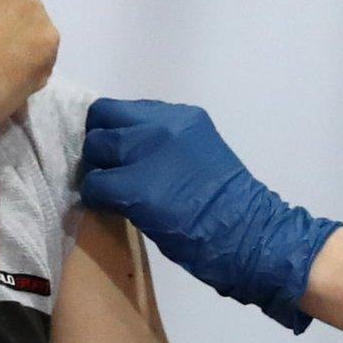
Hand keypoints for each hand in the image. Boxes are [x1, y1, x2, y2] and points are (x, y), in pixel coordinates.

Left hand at [80, 99, 340, 332]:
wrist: (247, 234)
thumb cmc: (230, 204)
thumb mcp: (198, 153)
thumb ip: (166, 143)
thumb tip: (130, 150)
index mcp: (181, 116)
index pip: (125, 108)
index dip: (113, 128)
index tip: (115, 150)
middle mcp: (161, 125)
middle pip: (103, 120)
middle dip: (100, 146)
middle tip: (107, 170)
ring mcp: (146, 152)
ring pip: (95, 148)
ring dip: (96, 169)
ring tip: (109, 190)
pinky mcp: (133, 186)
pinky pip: (95, 184)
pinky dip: (96, 197)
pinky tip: (109, 208)